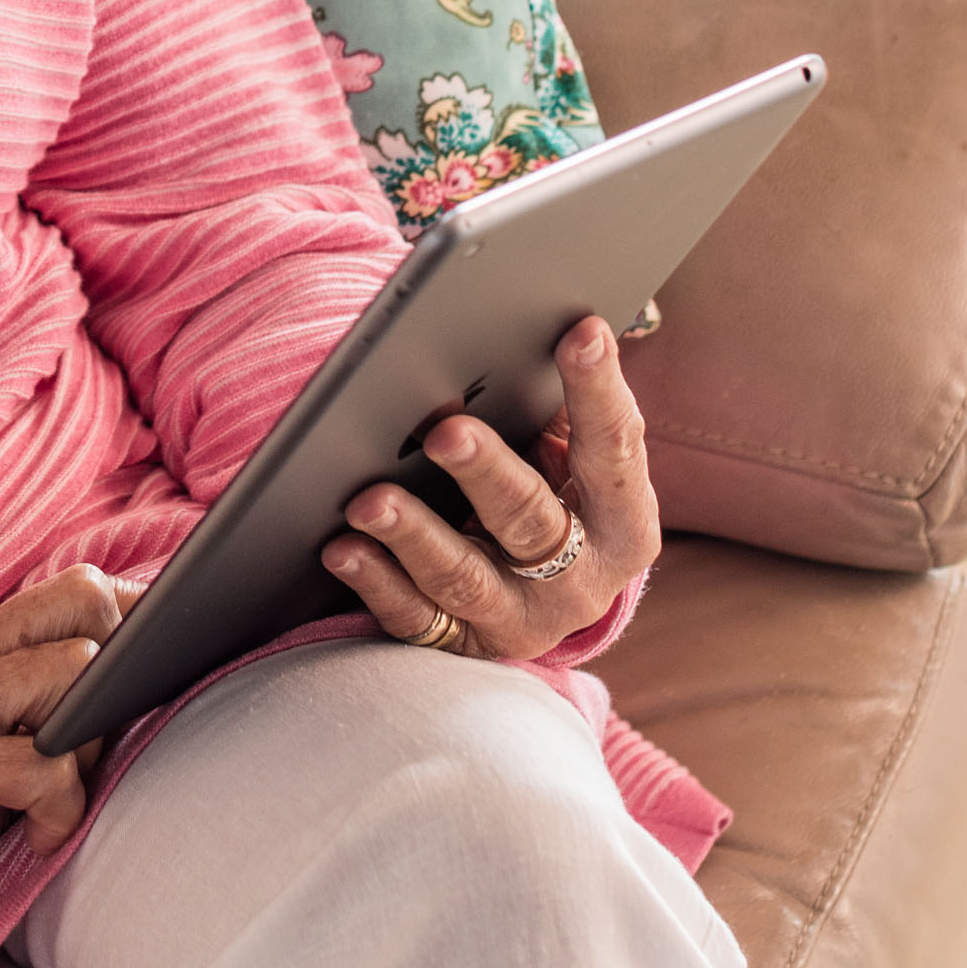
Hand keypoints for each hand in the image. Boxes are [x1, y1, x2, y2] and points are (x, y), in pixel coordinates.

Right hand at [0, 566, 131, 939]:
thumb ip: (28, 710)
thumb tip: (129, 703)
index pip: (75, 591)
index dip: (134, 624)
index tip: (159, 673)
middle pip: (83, 604)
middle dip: (125, 667)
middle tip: (105, 740)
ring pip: (72, 675)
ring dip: (91, 744)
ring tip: (60, 799)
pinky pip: (40, 767)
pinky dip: (60, 810)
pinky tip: (36, 840)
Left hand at [321, 312, 660, 662]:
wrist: (544, 593)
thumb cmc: (554, 488)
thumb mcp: (573, 455)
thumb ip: (559, 403)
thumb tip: (538, 320)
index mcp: (625, 521)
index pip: (615, 448)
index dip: (599, 390)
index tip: (580, 331)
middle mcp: (582, 582)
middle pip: (529, 520)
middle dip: (486, 472)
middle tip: (444, 430)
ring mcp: (520, 620)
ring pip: (463, 577)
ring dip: (413, 535)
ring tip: (368, 499)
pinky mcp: (463, 648)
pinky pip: (415, 620)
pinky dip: (375, 583)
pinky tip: (341, 548)